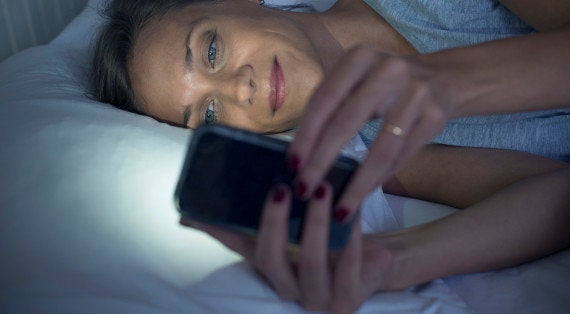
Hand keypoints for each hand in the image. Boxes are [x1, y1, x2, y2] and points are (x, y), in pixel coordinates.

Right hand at [181, 183, 394, 312]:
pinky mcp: (348, 298)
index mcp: (273, 268)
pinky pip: (348, 266)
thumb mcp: (303, 225)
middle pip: (269, 259)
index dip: (217, 230)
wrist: (374, 268)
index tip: (194, 209)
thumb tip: (236, 179)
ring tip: (323, 189)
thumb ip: (276, 208)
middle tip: (281, 187)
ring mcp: (317, 298)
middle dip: (274, 222)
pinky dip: (351, 236)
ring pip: (310, 263)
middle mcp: (288, 288)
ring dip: (315, 224)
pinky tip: (354, 212)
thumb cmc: (333, 242)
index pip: (238, 247)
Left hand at [289, 46, 449, 220]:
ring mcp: (416, 92)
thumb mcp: (360, 80)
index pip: (324, 99)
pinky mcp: (436, 116)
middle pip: (346, 122)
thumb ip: (334, 106)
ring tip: (340, 208)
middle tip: (305, 189)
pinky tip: (364, 195)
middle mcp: (388, 69)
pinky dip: (381, 179)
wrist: (446, 78)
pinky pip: (403, 156)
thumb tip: (301, 156)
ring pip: (381, 147)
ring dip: (357, 183)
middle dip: (321, 161)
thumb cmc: (388, 86)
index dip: (306, 134)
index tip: (292, 165)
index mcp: (360, 58)